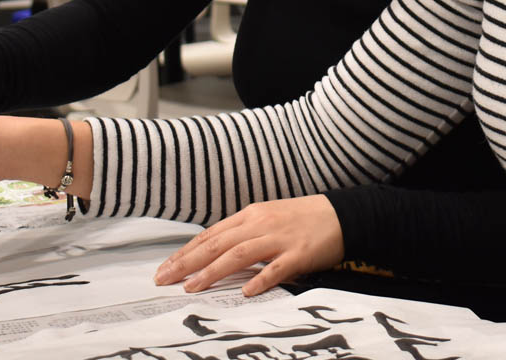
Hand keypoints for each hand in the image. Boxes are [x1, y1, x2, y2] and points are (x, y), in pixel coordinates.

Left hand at [153, 195, 343, 296]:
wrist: (341, 214)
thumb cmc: (301, 219)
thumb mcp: (267, 219)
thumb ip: (243, 234)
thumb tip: (214, 253)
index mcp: (251, 215)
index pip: (211, 235)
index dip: (186, 252)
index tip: (165, 268)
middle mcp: (261, 224)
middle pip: (218, 244)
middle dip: (188, 262)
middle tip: (164, 279)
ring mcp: (279, 238)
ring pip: (240, 254)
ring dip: (213, 271)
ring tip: (192, 287)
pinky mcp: (299, 253)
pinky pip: (277, 268)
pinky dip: (260, 279)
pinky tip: (246, 291)